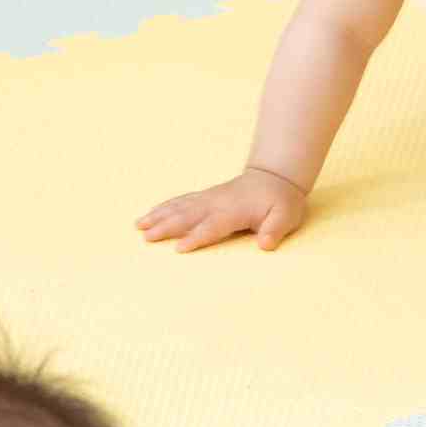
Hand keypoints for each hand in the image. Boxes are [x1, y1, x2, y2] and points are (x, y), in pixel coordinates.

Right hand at [138, 162, 308, 252]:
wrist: (275, 177)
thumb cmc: (281, 201)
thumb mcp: (286, 216)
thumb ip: (275, 230)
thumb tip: (265, 244)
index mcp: (235, 210)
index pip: (212, 226)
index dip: (196, 238)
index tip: (178, 249)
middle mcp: (217, 203)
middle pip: (188, 216)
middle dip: (167, 226)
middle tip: (146, 237)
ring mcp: (208, 198)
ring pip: (180, 207)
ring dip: (159, 216)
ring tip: (139, 226)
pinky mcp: (204, 197)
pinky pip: (180, 201)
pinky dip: (164, 207)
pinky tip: (149, 214)